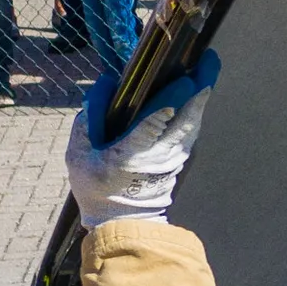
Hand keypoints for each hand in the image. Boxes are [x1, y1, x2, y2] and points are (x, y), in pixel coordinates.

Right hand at [62, 52, 218, 226]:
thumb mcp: (79, 155)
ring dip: (201, 97)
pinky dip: (195, 111)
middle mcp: (159, 156)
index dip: (171, 101)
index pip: (154, 124)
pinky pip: (191, 132)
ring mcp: (174, 160)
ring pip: (193, 124)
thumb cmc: (96, 188)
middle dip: (199, 88)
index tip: (184, 80)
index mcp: (131, 154)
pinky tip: (196, 94)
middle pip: (186, 119)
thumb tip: (108, 81)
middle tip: (208, 60)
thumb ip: (90, 117)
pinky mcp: (180, 162)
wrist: (121, 224)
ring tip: (206, 69)